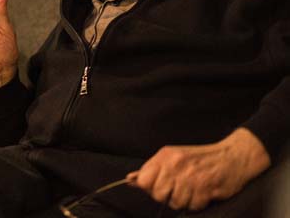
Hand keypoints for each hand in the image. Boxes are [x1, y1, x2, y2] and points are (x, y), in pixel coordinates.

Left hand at [127, 128, 270, 210]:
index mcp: (165, 156)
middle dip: (168, 196)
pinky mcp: (206, 187)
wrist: (233, 156)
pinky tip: (203, 192)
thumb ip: (151, 170)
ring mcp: (191, 176)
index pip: (144, 181)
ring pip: (175, 203)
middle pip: (158, 194)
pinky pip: (193, 206)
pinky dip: (198, 203)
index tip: (160, 186)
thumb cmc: (199, 159)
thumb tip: (130, 179)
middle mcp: (176, 164)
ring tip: (193, 189)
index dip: (150, 188)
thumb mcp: (172, 157)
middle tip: (180, 188)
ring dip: (185, 200)